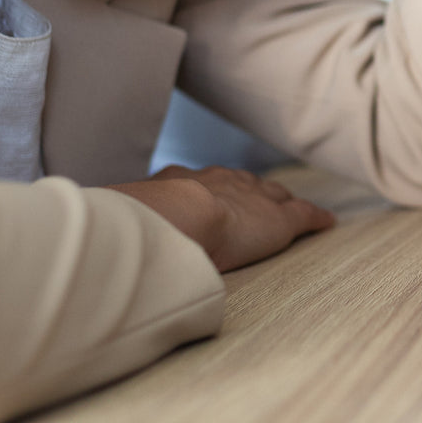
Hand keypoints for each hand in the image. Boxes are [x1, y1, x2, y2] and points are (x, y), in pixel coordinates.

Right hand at [108, 165, 334, 271]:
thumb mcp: (128, 218)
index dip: (214, 190)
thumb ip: (119, 228)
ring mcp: (251, 198)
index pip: (206, 183)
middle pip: (243, 183)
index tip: (215, 196)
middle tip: (260, 196)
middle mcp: (221, 182)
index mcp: (183, 181)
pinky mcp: (279, 220)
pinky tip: (326, 222)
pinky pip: (304, 215)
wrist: (178, 214)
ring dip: (282, 201)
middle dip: (251, 189)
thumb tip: (95, 241)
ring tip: (291, 206)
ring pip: (273, 196)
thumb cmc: (145, 222)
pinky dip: (315, 218)